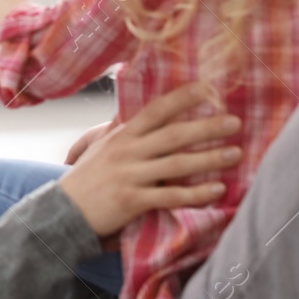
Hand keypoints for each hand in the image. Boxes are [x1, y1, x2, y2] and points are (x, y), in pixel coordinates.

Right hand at [57, 83, 240, 236]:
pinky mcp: (132, 200)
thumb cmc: (86, 178)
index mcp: (122, 135)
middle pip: (173, 134)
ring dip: (209, 158)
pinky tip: (217, 190)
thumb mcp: (100, 147)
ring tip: (235, 154)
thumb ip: (120, 130)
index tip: (208, 88)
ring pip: (177, 164)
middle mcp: (127, 151)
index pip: (156, 110)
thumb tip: (132, 111)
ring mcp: (130, 175)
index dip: (182, 98)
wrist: (63, 210)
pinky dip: (196, 193)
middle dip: (206, 127)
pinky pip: (170, 196)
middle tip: (235, 122)